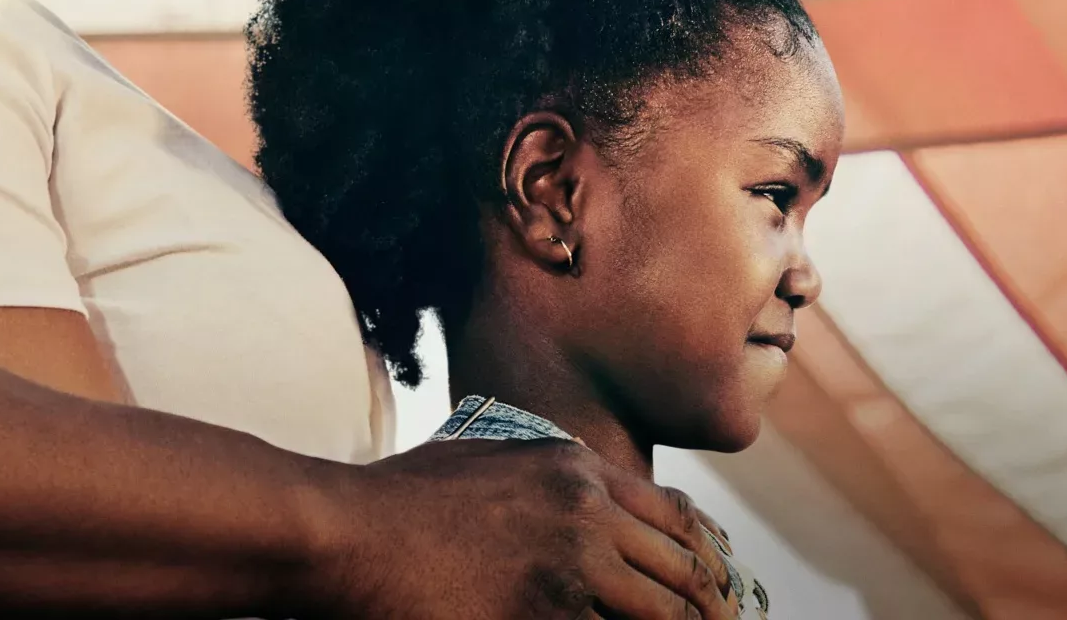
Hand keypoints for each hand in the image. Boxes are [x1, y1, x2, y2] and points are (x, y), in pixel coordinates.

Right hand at [307, 437, 736, 619]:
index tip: (715, 589)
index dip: (705, 558)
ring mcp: (570, 569)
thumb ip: (547, 482)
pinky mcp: (548, 617)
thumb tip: (590, 513)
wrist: (351, 535)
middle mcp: (584, 512)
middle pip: (683, 570)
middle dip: (708, 610)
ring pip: (664, 616)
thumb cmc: (404, 502)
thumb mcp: (488, 462)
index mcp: (572, 468)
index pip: (674, 515)